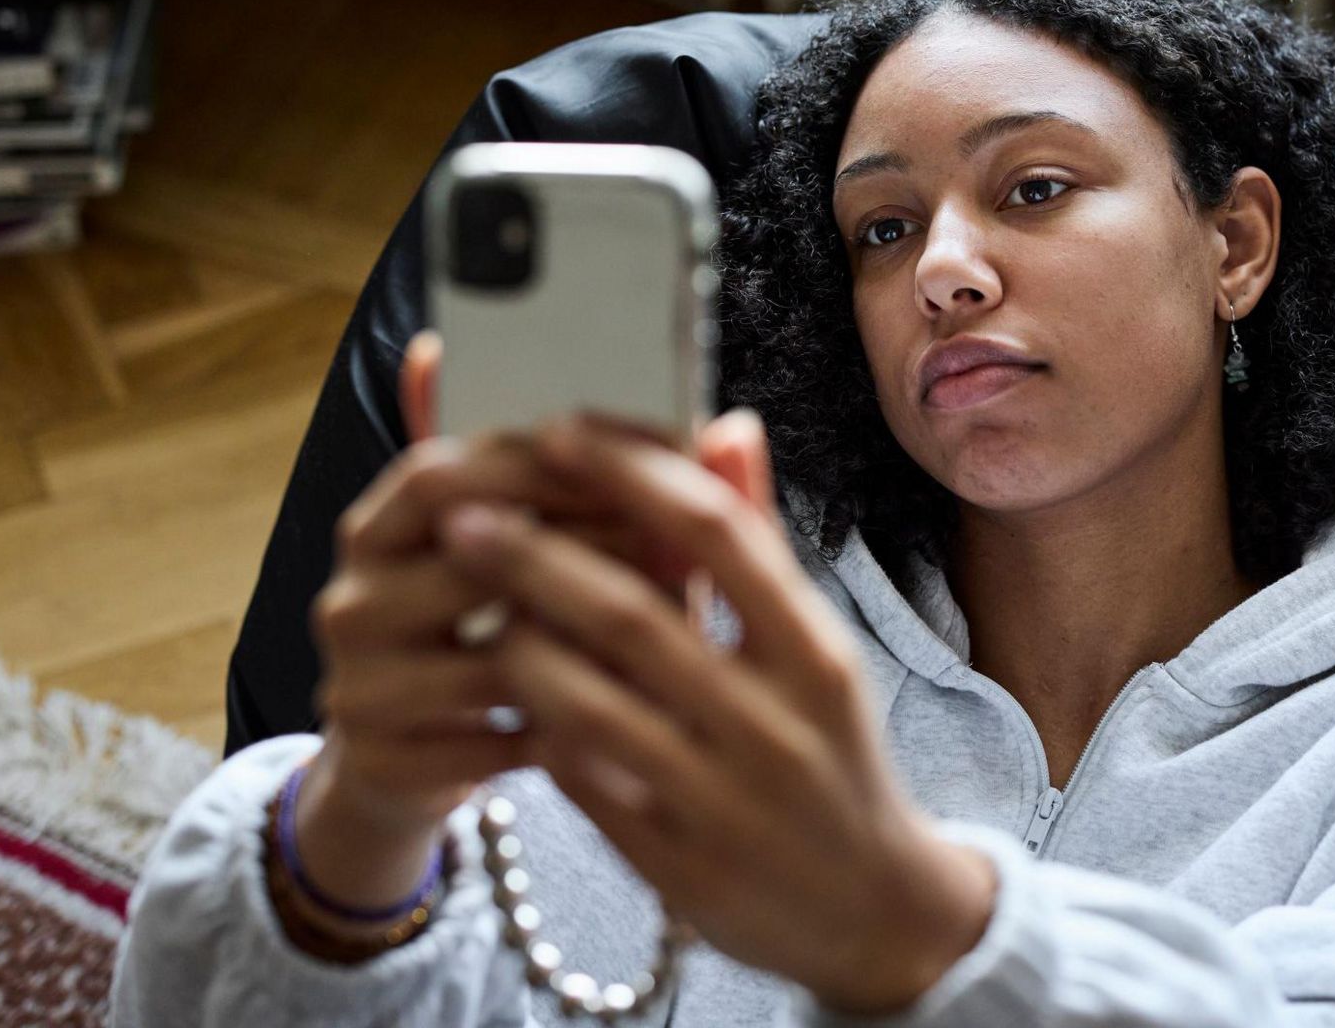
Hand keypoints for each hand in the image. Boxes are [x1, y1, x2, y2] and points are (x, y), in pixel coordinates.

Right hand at [297, 330, 687, 917]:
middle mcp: (351, 599)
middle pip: (467, 560)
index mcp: (379, 527)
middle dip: (584, 553)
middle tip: (681, 556)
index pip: (441, 472)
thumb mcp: (531, 558)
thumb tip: (728, 428)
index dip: (539, 467)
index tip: (641, 467)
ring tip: (678, 641)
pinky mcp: (382, 765)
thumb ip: (596, 490)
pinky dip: (568, 733)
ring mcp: (356, 687)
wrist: (420, 760)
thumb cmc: (500, 635)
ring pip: (491, 660)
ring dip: (592, 651)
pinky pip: (492, 746)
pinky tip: (631, 724)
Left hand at [433, 409, 998, 1014]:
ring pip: (587, 705)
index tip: (556, 431)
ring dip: (520, 646)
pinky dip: (538, 728)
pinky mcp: (676, 866)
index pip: (717, 533)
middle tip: (462, 515)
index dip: (628, 472)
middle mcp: (776, 724)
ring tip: (481, 609)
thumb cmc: (831, 752)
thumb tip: (725, 426)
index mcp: (816, 653)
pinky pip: (579, 782)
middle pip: (633, 615)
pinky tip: (513, 695)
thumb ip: (761, 543)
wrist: (872, 908)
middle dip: (534, 556)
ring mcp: (723, 802)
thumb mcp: (818, 649)